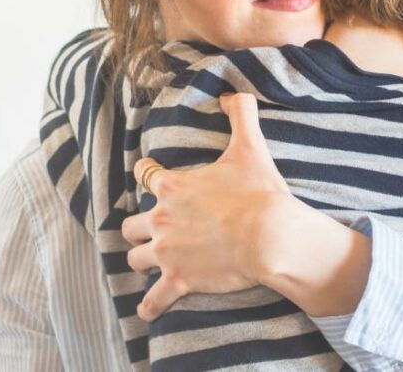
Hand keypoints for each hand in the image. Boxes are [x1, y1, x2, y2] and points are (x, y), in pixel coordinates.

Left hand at [121, 92, 293, 321]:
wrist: (269, 235)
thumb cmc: (258, 192)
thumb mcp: (250, 146)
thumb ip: (241, 114)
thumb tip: (233, 93)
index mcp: (173, 187)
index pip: (145, 176)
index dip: (146, 175)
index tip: (148, 176)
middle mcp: (162, 218)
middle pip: (132, 224)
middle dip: (138, 226)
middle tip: (149, 229)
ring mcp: (167, 252)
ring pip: (136, 257)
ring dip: (142, 259)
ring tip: (148, 263)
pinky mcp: (179, 279)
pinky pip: (154, 299)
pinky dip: (150, 305)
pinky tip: (147, 309)